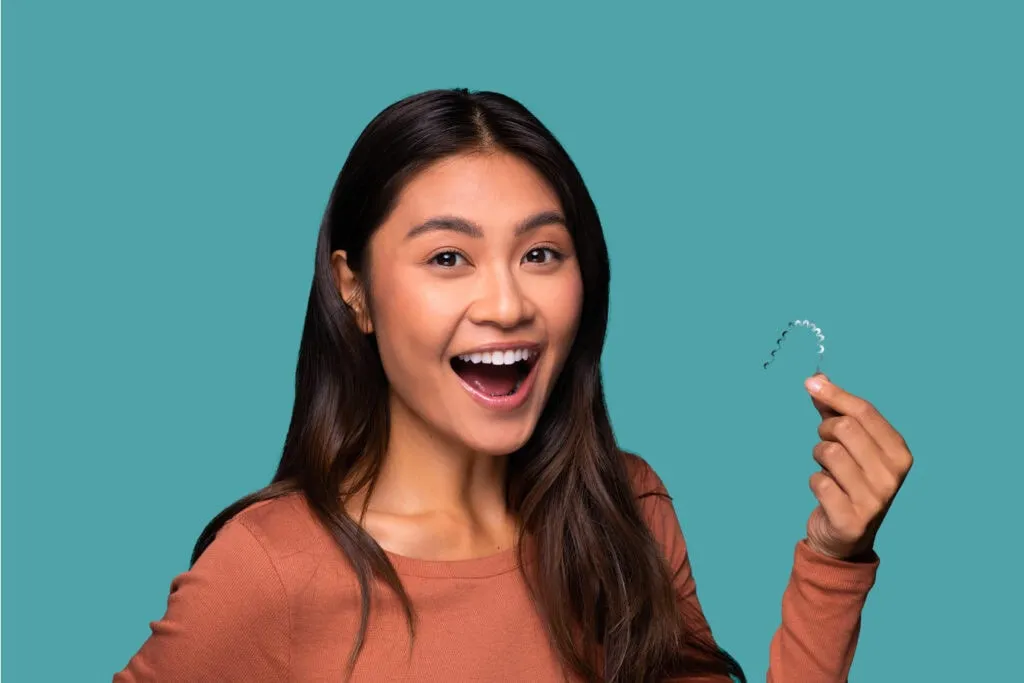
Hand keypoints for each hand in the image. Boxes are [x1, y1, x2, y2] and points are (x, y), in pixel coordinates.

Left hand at [802, 373, 912, 560]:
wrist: (846, 538)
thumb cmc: (848, 481)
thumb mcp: (849, 445)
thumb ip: (834, 411)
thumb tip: (817, 380)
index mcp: (899, 452)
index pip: (865, 411)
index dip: (835, 394)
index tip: (810, 383)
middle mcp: (893, 475)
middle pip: (845, 428)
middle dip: (825, 431)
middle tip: (826, 446)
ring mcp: (875, 499)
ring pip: (829, 452)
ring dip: (819, 458)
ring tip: (828, 471)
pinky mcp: (851, 519)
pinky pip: (818, 482)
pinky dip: (815, 482)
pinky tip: (826, 493)